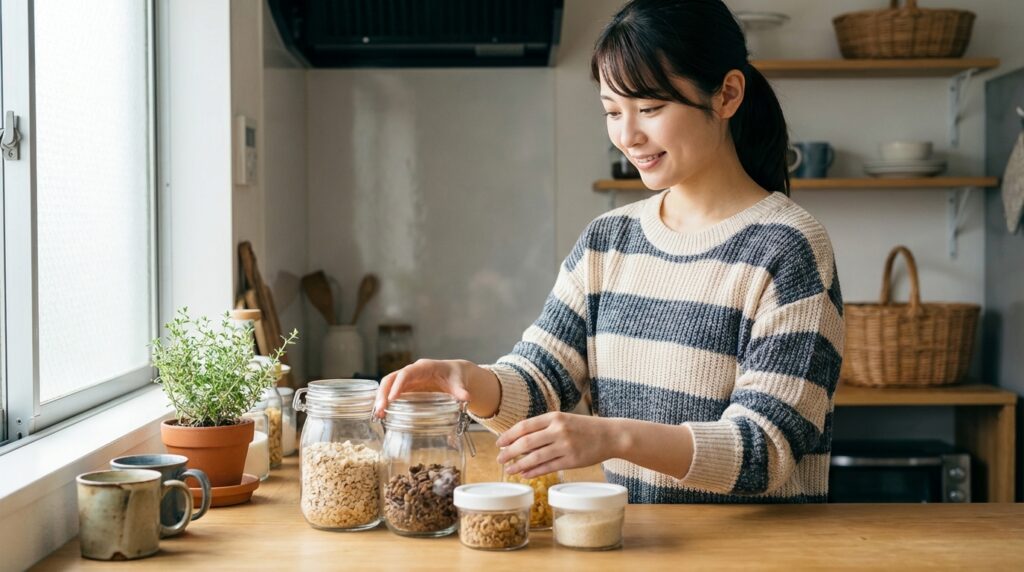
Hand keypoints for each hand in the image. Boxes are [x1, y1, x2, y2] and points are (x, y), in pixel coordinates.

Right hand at [373, 359, 472, 418]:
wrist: (454, 374)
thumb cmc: (455, 376)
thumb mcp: (458, 382)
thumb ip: (460, 390)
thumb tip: (466, 397)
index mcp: (424, 367)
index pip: (407, 373)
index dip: (399, 384)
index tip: (393, 398)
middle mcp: (412, 372)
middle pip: (391, 378)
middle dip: (384, 393)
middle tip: (380, 409)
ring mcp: (407, 380)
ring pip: (388, 385)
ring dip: (381, 398)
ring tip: (378, 414)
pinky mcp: (406, 388)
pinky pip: (391, 392)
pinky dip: (385, 401)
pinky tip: (382, 414)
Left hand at [494, 412, 617, 477]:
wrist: (611, 435)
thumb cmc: (585, 428)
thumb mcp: (564, 419)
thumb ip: (544, 427)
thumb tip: (520, 440)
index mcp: (554, 417)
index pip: (524, 426)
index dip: (509, 436)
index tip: (499, 443)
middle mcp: (558, 430)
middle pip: (526, 443)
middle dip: (509, 452)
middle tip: (499, 459)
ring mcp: (565, 446)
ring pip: (535, 457)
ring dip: (519, 465)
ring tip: (509, 469)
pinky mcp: (572, 461)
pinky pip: (548, 468)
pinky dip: (534, 472)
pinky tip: (525, 474)